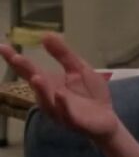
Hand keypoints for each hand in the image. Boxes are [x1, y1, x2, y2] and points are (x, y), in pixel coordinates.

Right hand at [0, 33, 118, 141]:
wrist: (108, 119)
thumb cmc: (90, 93)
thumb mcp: (79, 69)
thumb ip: (63, 54)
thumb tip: (45, 34)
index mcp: (49, 84)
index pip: (29, 70)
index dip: (16, 60)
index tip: (2, 46)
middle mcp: (49, 98)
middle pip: (34, 84)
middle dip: (25, 72)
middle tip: (16, 58)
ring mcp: (60, 111)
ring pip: (47, 102)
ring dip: (41, 90)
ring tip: (36, 77)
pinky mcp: (75, 122)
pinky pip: (66, 114)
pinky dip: (62, 105)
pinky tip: (60, 94)